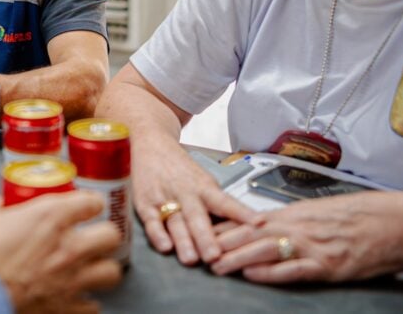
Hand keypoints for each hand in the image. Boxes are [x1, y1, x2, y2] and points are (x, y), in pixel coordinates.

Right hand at [0, 192, 122, 312]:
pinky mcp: (63, 307)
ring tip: (91, 267)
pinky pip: (92, 306)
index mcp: (50, 217)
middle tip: (92, 236)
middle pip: (111, 235)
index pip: (92, 202)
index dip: (90, 202)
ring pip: (112, 272)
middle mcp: (68, 246)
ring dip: (102, 268)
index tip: (85, 205)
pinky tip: (76, 296)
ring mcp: (69, 278)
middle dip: (104, 235)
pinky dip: (87, 302)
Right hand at [132, 136, 255, 265]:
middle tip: (214, 256)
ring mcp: (164, 197)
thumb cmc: (181, 168)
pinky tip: (164, 246)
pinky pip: (151, 221)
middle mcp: (186, 192)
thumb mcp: (203, 181)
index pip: (225, 202)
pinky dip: (157, 234)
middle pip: (197, 217)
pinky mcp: (145, 203)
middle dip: (206, 237)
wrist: (151, 143)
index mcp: (204, 187)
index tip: (257, 224)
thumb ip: (216, 205)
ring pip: (175, 221)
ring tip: (191, 259)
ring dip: (183, 240)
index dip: (241, 213)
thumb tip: (240, 229)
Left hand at [210, 191, 402, 282]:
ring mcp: (312, 247)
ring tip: (216, 265)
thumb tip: (264, 225)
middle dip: (222, 243)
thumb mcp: (317, 212)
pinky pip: (293, 269)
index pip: (250, 220)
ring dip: (237, 258)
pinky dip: (271, 272)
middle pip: (251, 234)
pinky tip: (253, 274)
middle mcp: (298, 228)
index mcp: (294, 214)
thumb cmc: (357, 217)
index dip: (224, 228)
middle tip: (198, 251)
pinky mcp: (327, 265)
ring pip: (266, 250)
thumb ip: (290, 220)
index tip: (202, 232)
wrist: (393, 224)